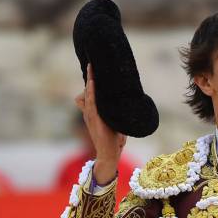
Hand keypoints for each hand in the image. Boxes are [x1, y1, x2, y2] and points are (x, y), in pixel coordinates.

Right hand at [75, 63, 126, 184]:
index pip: (90, 93)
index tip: (94, 68)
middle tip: (92, 62)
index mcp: (94, 112)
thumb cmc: (114, 141)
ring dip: (90, 80)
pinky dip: (91, 92)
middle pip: (87, 90)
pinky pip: (91, 102)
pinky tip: (93, 83)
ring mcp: (90, 115)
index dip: (91, 81)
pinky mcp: (94, 119)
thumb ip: (118, 114)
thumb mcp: (116, 123)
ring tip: (92, 67)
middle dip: (90, 76)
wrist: (109, 155)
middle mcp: (90, 112)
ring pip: (88, 94)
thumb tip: (129, 103)